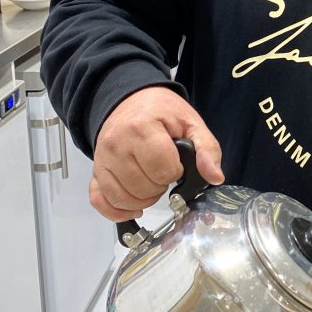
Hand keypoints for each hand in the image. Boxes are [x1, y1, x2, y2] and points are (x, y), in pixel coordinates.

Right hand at [90, 87, 223, 220]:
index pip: (162, 169)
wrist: (131, 101)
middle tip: (163, 171)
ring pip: (124, 199)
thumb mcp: (191, 123)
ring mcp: (103, 159)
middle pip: (143, 188)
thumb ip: (207, 149)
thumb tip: (215, 176)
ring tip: (151, 182)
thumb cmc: (161, 112)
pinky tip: (133, 206)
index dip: (175, 172)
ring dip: (143, 200)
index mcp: (141, 128)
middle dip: (160, 186)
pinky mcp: (96, 171)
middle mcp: (117, 144)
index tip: (176, 164)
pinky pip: (101, 202)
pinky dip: (118, 210)